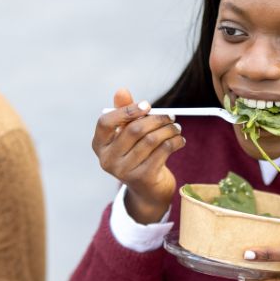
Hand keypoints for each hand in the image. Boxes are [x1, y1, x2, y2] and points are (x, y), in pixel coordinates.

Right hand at [92, 88, 185, 225]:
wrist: (148, 190)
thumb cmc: (137, 154)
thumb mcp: (127, 134)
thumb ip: (124, 112)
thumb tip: (121, 90)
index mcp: (99, 145)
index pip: (105, 122)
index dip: (126, 110)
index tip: (147, 105)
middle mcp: (107, 159)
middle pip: (134, 129)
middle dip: (156, 119)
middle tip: (171, 116)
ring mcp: (124, 171)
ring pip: (152, 140)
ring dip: (169, 130)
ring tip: (177, 127)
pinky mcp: (142, 178)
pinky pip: (163, 151)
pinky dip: (175, 142)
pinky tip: (180, 140)